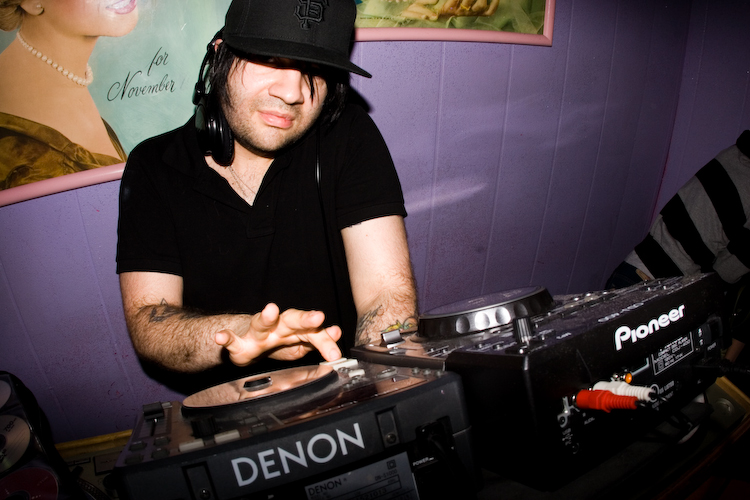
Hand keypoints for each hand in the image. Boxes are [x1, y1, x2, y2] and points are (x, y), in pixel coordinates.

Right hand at [214, 303, 341, 365]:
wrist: (248, 344)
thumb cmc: (277, 342)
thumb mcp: (300, 344)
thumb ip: (318, 339)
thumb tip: (337, 332)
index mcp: (294, 331)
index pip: (312, 332)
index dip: (324, 336)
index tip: (336, 334)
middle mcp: (277, 328)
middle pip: (291, 320)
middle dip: (305, 319)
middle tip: (317, 317)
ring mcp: (256, 334)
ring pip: (261, 324)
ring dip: (266, 317)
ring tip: (271, 310)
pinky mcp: (238, 344)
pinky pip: (231, 340)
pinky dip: (225, 338)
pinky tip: (220, 337)